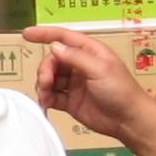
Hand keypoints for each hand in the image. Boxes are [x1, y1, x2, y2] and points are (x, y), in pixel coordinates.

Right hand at [22, 26, 155, 146]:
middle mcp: (80, 65)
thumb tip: (54, 46)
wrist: (128, 121)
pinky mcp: (70, 101)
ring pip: (50, 78)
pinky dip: (46, 98)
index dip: (45, 34)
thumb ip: (75, 57)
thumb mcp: (99, 69)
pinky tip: (46, 103)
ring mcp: (74, 84)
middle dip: (45, 70)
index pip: (64, 38)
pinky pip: (52, 95)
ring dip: (43, 85)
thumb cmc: (121, 91)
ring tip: (45, 95)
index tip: (26, 34)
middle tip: (45, 82)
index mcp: (90, 52)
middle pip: (53, 60)